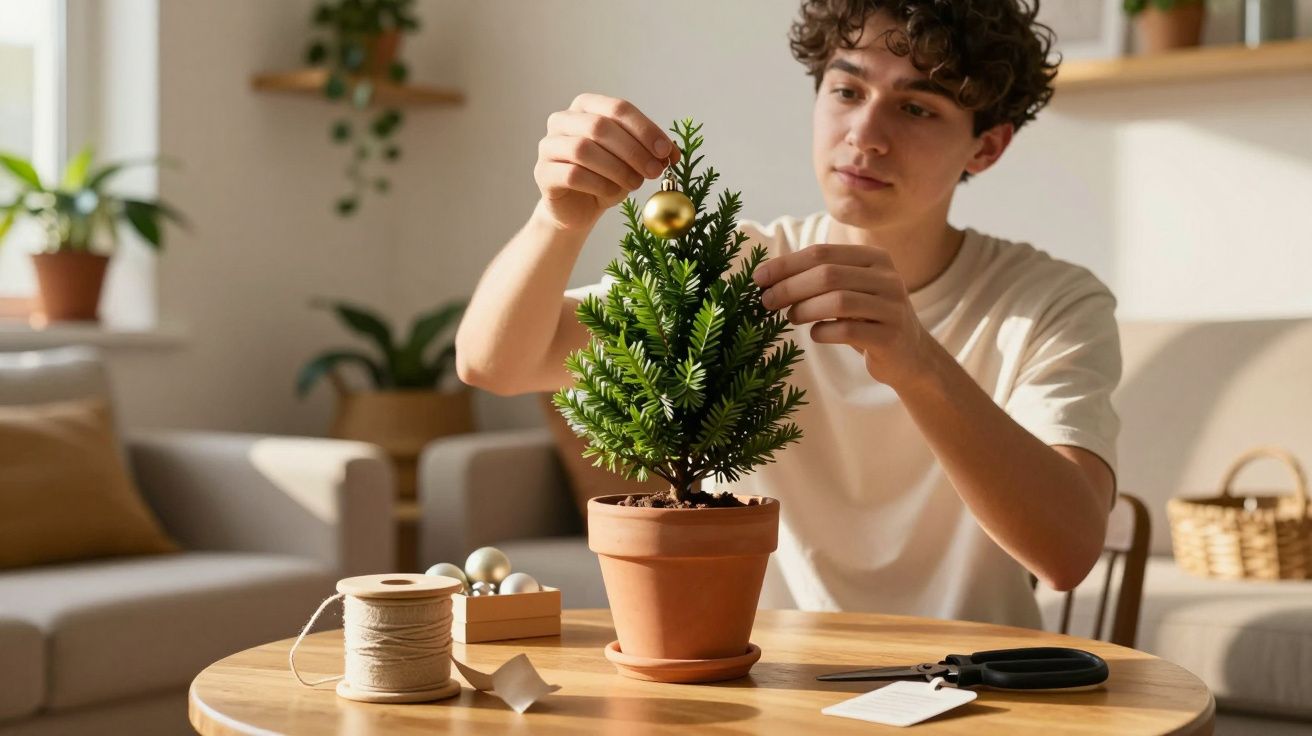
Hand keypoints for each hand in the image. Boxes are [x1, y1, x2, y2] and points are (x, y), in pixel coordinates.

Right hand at [533, 93, 680, 232]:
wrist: (578, 208)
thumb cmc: (606, 177)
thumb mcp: (633, 160)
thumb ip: (650, 151)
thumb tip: (671, 152)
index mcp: (587, 106)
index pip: (618, 108)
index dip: (645, 129)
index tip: (666, 151)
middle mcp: (563, 120)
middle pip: (600, 127)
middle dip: (633, 150)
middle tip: (654, 171)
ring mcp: (549, 145)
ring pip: (583, 149)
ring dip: (617, 168)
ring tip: (635, 184)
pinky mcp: (542, 172)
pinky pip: (572, 175)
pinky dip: (598, 184)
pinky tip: (611, 192)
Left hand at [752, 243, 935, 390]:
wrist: (910, 355)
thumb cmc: (867, 319)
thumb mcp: (850, 290)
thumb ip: (820, 277)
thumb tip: (768, 276)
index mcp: (875, 258)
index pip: (822, 252)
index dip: (786, 264)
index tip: (759, 278)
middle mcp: (887, 278)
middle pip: (827, 275)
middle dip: (789, 287)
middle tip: (767, 301)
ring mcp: (892, 307)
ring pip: (837, 301)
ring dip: (804, 309)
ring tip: (791, 317)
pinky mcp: (890, 337)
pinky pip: (847, 331)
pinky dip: (822, 332)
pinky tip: (816, 334)